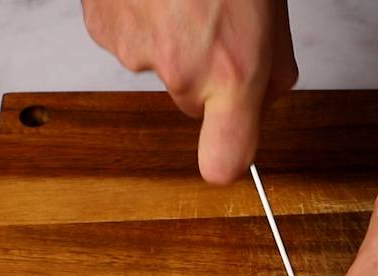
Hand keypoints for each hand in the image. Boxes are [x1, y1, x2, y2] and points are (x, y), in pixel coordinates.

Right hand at [82, 0, 297, 183]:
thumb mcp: (273, 15)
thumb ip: (273, 70)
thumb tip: (266, 98)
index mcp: (233, 72)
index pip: (225, 158)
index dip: (227, 156)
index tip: (230, 157)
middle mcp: (181, 71)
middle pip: (192, 102)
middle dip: (205, 73)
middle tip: (219, 21)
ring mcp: (135, 52)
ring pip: (158, 65)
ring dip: (171, 37)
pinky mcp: (103, 28)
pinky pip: (126, 36)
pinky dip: (138, 16)